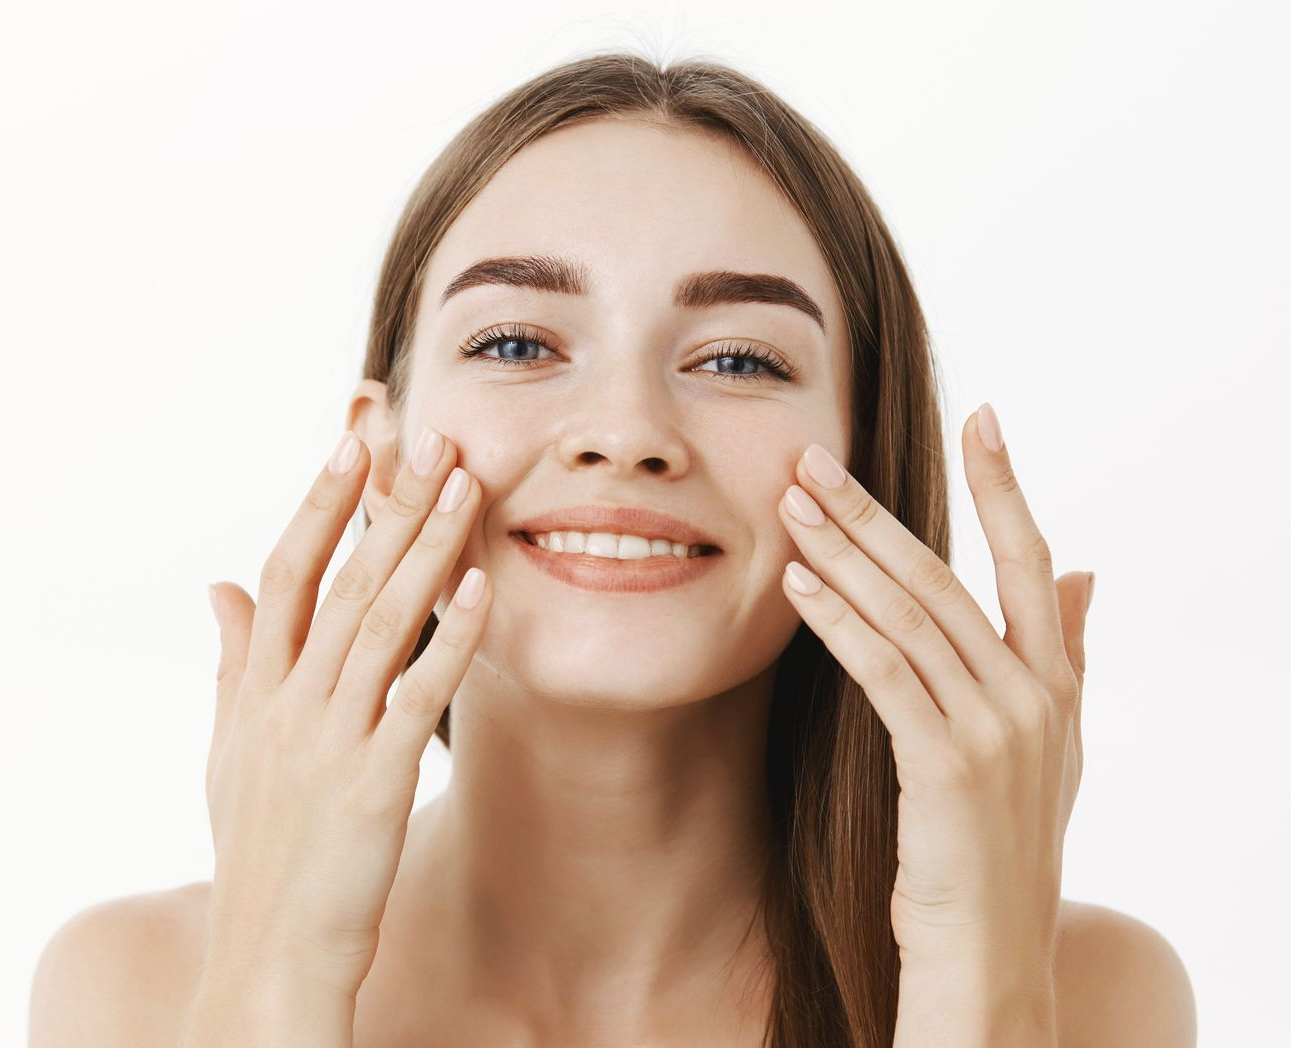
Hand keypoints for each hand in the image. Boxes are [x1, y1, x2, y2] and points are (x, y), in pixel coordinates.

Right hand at [203, 426, 489, 995]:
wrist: (266, 956)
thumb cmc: (257, 848)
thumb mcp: (228, 749)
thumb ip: (232, 661)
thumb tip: (217, 584)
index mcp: (256, 689)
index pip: (286, 572)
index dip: (319, 503)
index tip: (352, 441)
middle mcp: (288, 703)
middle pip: (338, 581)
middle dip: (384, 504)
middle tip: (426, 435)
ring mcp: (329, 740)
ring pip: (380, 623)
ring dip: (425, 549)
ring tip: (464, 484)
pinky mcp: (373, 783)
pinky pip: (418, 697)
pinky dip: (451, 640)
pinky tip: (483, 588)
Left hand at [776, 403, 1092, 968]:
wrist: (994, 956)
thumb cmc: (1001, 848)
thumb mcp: (1050, 747)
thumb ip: (1063, 653)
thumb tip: (1085, 570)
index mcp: (1056, 683)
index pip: (1031, 559)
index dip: (1008, 486)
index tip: (984, 415)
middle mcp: (1034, 696)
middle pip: (946, 576)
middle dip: (874, 512)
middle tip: (816, 458)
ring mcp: (996, 730)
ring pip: (910, 615)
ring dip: (843, 554)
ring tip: (792, 506)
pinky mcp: (948, 767)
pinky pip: (885, 674)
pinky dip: (838, 623)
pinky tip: (797, 586)